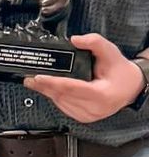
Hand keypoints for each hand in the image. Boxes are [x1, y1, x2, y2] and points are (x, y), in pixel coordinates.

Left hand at [23, 34, 143, 122]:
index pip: (75, 89)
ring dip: (47, 91)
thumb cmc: (119, 71)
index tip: (39, 77)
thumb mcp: (110, 52)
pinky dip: (54, 96)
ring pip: (61, 102)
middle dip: (45, 86)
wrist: (129, 87)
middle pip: (64, 96)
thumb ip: (94, 42)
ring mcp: (89, 115)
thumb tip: (75, 40)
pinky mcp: (83, 117)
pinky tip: (47, 88)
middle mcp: (96, 108)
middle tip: (28, 78)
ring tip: (33, 81)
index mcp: (103, 95)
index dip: (55, 83)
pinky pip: (63, 106)